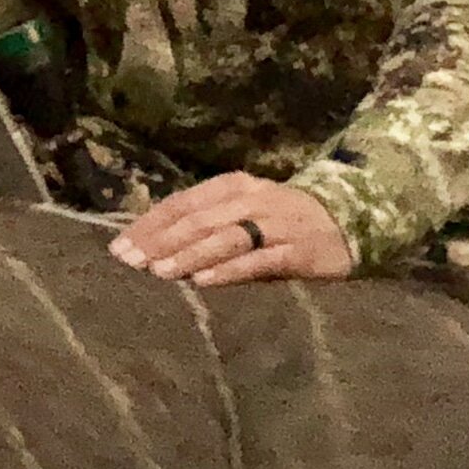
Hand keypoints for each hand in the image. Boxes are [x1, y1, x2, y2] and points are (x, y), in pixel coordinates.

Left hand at [110, 173, 355, 287]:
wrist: (349, 222)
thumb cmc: (282, 222)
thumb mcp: (242, 213)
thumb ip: (204, 226)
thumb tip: (152, 248)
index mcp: (233, 186)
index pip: (183, 202)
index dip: (150, 223)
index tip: (119, 245)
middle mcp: (253, 199)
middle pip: (199, 219)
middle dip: (161, 240)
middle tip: (130, 261)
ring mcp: (276, 224)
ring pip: (225, 237)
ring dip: (189, 254)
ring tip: (159, 271)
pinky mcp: (297, 251)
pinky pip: (257, 260)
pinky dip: (228, 270)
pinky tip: (204, 281)